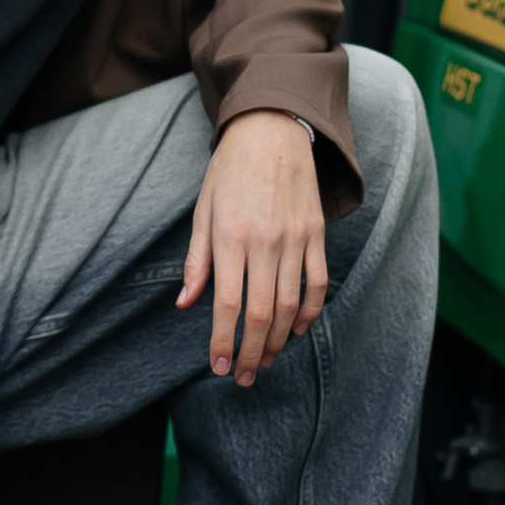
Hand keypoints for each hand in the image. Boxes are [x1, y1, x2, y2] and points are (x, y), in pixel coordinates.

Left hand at [179, 111, 327, 386]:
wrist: (273, 128)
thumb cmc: (230, 171)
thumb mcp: (203, 211)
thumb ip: (197, 261)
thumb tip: (186, 305)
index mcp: (230, 236)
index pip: (227, 304)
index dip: (223, 341)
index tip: (219, 366)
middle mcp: (264, 241)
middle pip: (262, 313)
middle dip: (252, 352)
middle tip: (244, 377)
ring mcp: (294, 238)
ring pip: (291, 305)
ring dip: (279, 340)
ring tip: (267, 360)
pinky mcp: (316, 233)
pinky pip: (317, 283)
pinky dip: (310, 312)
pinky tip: (297, 329)